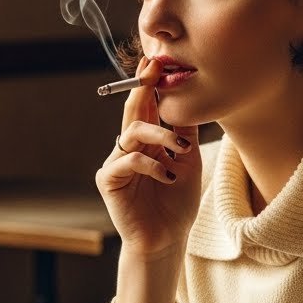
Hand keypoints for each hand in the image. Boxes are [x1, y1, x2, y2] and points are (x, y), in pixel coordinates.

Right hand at [96, 57, 201, 257]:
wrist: (166, 240)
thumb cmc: (176, 204)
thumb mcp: (187, 162)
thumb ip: (185, 133)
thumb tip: (193, 99)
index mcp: (146, 142)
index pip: (145, 107)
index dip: (149, 84)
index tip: (156, 62)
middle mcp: (128, 148)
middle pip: (132, 110)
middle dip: (143, 88)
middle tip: (154, 70)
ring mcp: (117, 163)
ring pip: (133, 132)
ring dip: (161, 136)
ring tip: (179, 151)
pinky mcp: (109, 180)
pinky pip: (129, 160)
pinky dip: (152, 165)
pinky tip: (169, 176)